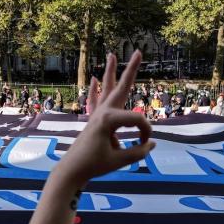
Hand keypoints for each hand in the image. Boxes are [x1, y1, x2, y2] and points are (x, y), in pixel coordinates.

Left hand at [57, 50, 155, 185]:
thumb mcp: (120, 160)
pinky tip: (93, 79)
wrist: (72, 171)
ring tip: (111, 54)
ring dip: (110, 72)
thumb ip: (138, 152)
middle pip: (121, 86)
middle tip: (138, 52)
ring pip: (106, 88)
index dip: (145, 133)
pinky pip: (95, 101)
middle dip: (131, 69)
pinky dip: (95, 89)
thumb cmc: (94, 165)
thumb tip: (151, 144)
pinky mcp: (94, 120)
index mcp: (109, 119)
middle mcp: (103, 112)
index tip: (144, 144)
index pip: (138, 120)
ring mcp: (97, 114)